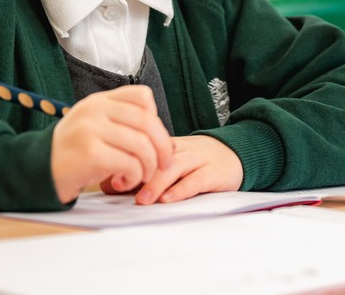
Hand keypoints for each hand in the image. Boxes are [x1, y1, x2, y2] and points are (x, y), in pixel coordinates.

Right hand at [50, 85, 174, 203]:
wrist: (36, 172)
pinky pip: (129, 164)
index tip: (156, 140)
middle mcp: (94, 110)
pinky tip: (121, 182)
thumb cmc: (72, 154)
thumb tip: (164, 138)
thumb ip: (121, 122)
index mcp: (99, 101)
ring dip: (148, 167)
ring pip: (142, 145)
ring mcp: (91, 129)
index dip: (156, 119)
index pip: (142, 96)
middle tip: (163, 166)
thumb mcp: (94, 127)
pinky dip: (133, 177)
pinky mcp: (90, 153)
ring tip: (138, 177)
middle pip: (148, 122)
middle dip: (162, 147)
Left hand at [122, 135, 243, 204]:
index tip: (108, 178)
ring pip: (174, 167)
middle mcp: (181, 150)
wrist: (236, 152)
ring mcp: (199, 159)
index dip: (125, 161)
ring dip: (156, 184)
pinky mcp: (214, 172)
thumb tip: (110, 184)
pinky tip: (168, 199)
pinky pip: (196, 180)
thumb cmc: (198, 161)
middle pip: (157, 156)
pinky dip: (181, 190)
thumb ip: (145, 171)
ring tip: (142, 199)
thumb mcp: (172, 161)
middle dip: (137, 173)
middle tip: (120, 188)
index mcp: (167, 145)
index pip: (144, 148)